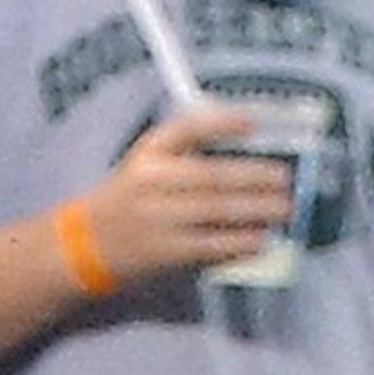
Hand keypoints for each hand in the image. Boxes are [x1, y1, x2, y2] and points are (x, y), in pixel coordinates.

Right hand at [81, 106, 295, 287]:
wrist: (88, 244)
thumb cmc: (131, 200)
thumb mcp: (148, 163)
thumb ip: (188, 153)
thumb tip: (248, 149)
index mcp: (149, 151)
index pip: (188, 128)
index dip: (223, 122)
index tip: (255, 121)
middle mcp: (152, 182)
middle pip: (212, 175)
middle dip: (254, 177)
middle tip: (285, 179)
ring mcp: (158, 219)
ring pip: (215, 211)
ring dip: (255, 211)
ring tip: (284, 209)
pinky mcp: (165, 253)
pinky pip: (209, 246)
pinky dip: (239, 243)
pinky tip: (261, 240)